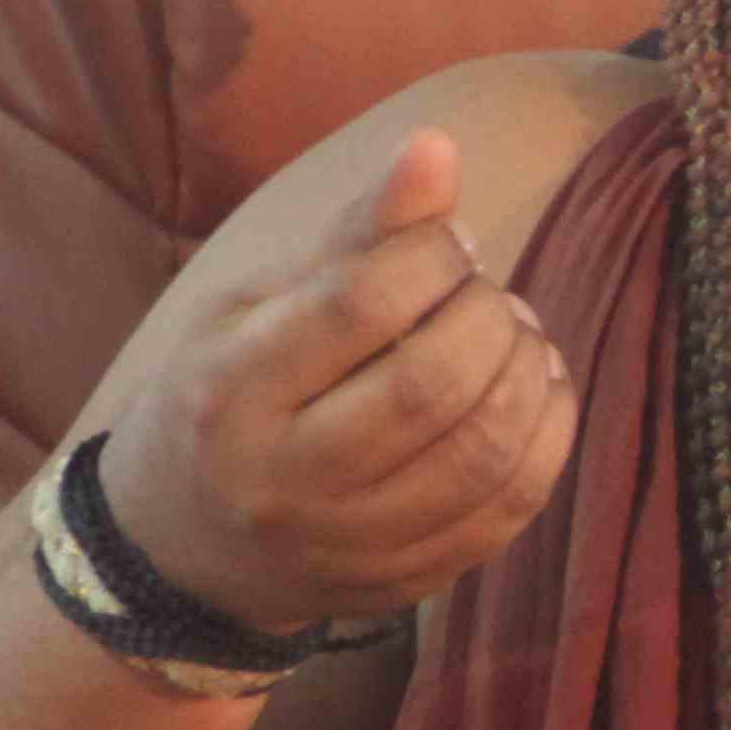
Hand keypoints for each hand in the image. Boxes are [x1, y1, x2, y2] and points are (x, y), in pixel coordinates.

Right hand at [100, 128, 577, 635]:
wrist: (185, 548)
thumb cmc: (226, 393)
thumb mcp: (258, 304)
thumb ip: (357, 234)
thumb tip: (438, 145)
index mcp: (233, 388)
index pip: (361, 303)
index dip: (434, 252)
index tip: (449, 242)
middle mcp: (285, 479)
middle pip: (431, 384)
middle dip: (487, 316)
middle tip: (486, 293)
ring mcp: (347, 544)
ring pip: (482, 454)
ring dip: (526, 373)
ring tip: (515, 335)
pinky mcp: (401, 584)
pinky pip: (508, 510)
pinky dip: (545, 437)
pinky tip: (534, 392)